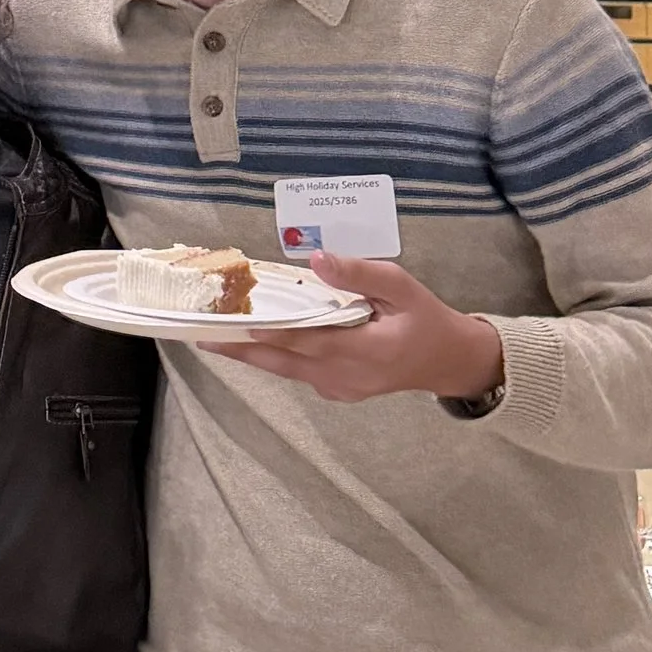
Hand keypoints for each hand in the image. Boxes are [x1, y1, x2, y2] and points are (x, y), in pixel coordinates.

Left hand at [230, 255, 502, 406]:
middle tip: (202, 337)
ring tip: (214, 339)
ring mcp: (340, 388)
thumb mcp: (403, 288)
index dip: (273, 332)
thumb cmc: (426, 319)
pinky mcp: (338, 391)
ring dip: (252, 354)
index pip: (309, 340)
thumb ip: (360, 274)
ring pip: (287, 371)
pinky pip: (299, 374)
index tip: (240, 321)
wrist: (449, 361)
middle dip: (242, 348)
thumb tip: (317, 260)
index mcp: (365, 350)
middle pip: (284, 362)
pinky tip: (254, 340)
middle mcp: (346, 376)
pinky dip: (275, 358)